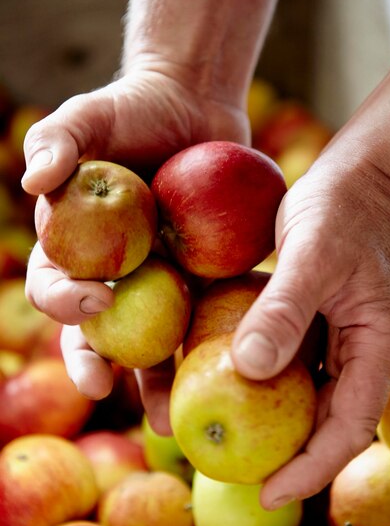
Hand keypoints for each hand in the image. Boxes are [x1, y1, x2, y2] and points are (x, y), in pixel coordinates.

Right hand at [23, 68, 249, 432]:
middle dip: (96, 365)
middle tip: (110, 391)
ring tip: (170, 419)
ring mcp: (156, 283)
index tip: (94, 300)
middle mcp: (110, 273)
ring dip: (152, 383)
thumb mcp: (90, 113)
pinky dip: (203, 350)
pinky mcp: (197, 282)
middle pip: (94, 332)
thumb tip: (33, 180)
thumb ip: (55, 138)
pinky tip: (221, 372)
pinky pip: (199, 322)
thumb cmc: (134, 109)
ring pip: (147, 343)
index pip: (53, 285)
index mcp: (74, 246)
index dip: (63, 302)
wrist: (192, 106)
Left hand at [232, 143, 389, 508]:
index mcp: (378, 346)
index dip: (310, 469)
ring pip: (305, 395)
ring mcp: (339, 337)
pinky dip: (261, 378)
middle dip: (285, 455)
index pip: (349, 427)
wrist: (357, 173)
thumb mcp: (313, 254)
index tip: (266, 494)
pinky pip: (289, 361)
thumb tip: (247, 371)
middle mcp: (361, 351)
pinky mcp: (316, 320)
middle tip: (235, 479)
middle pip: (325, 421)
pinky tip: (225, 384)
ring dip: (268, 419)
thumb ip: (283, 311)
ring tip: (224, 440)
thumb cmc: (344, 206)